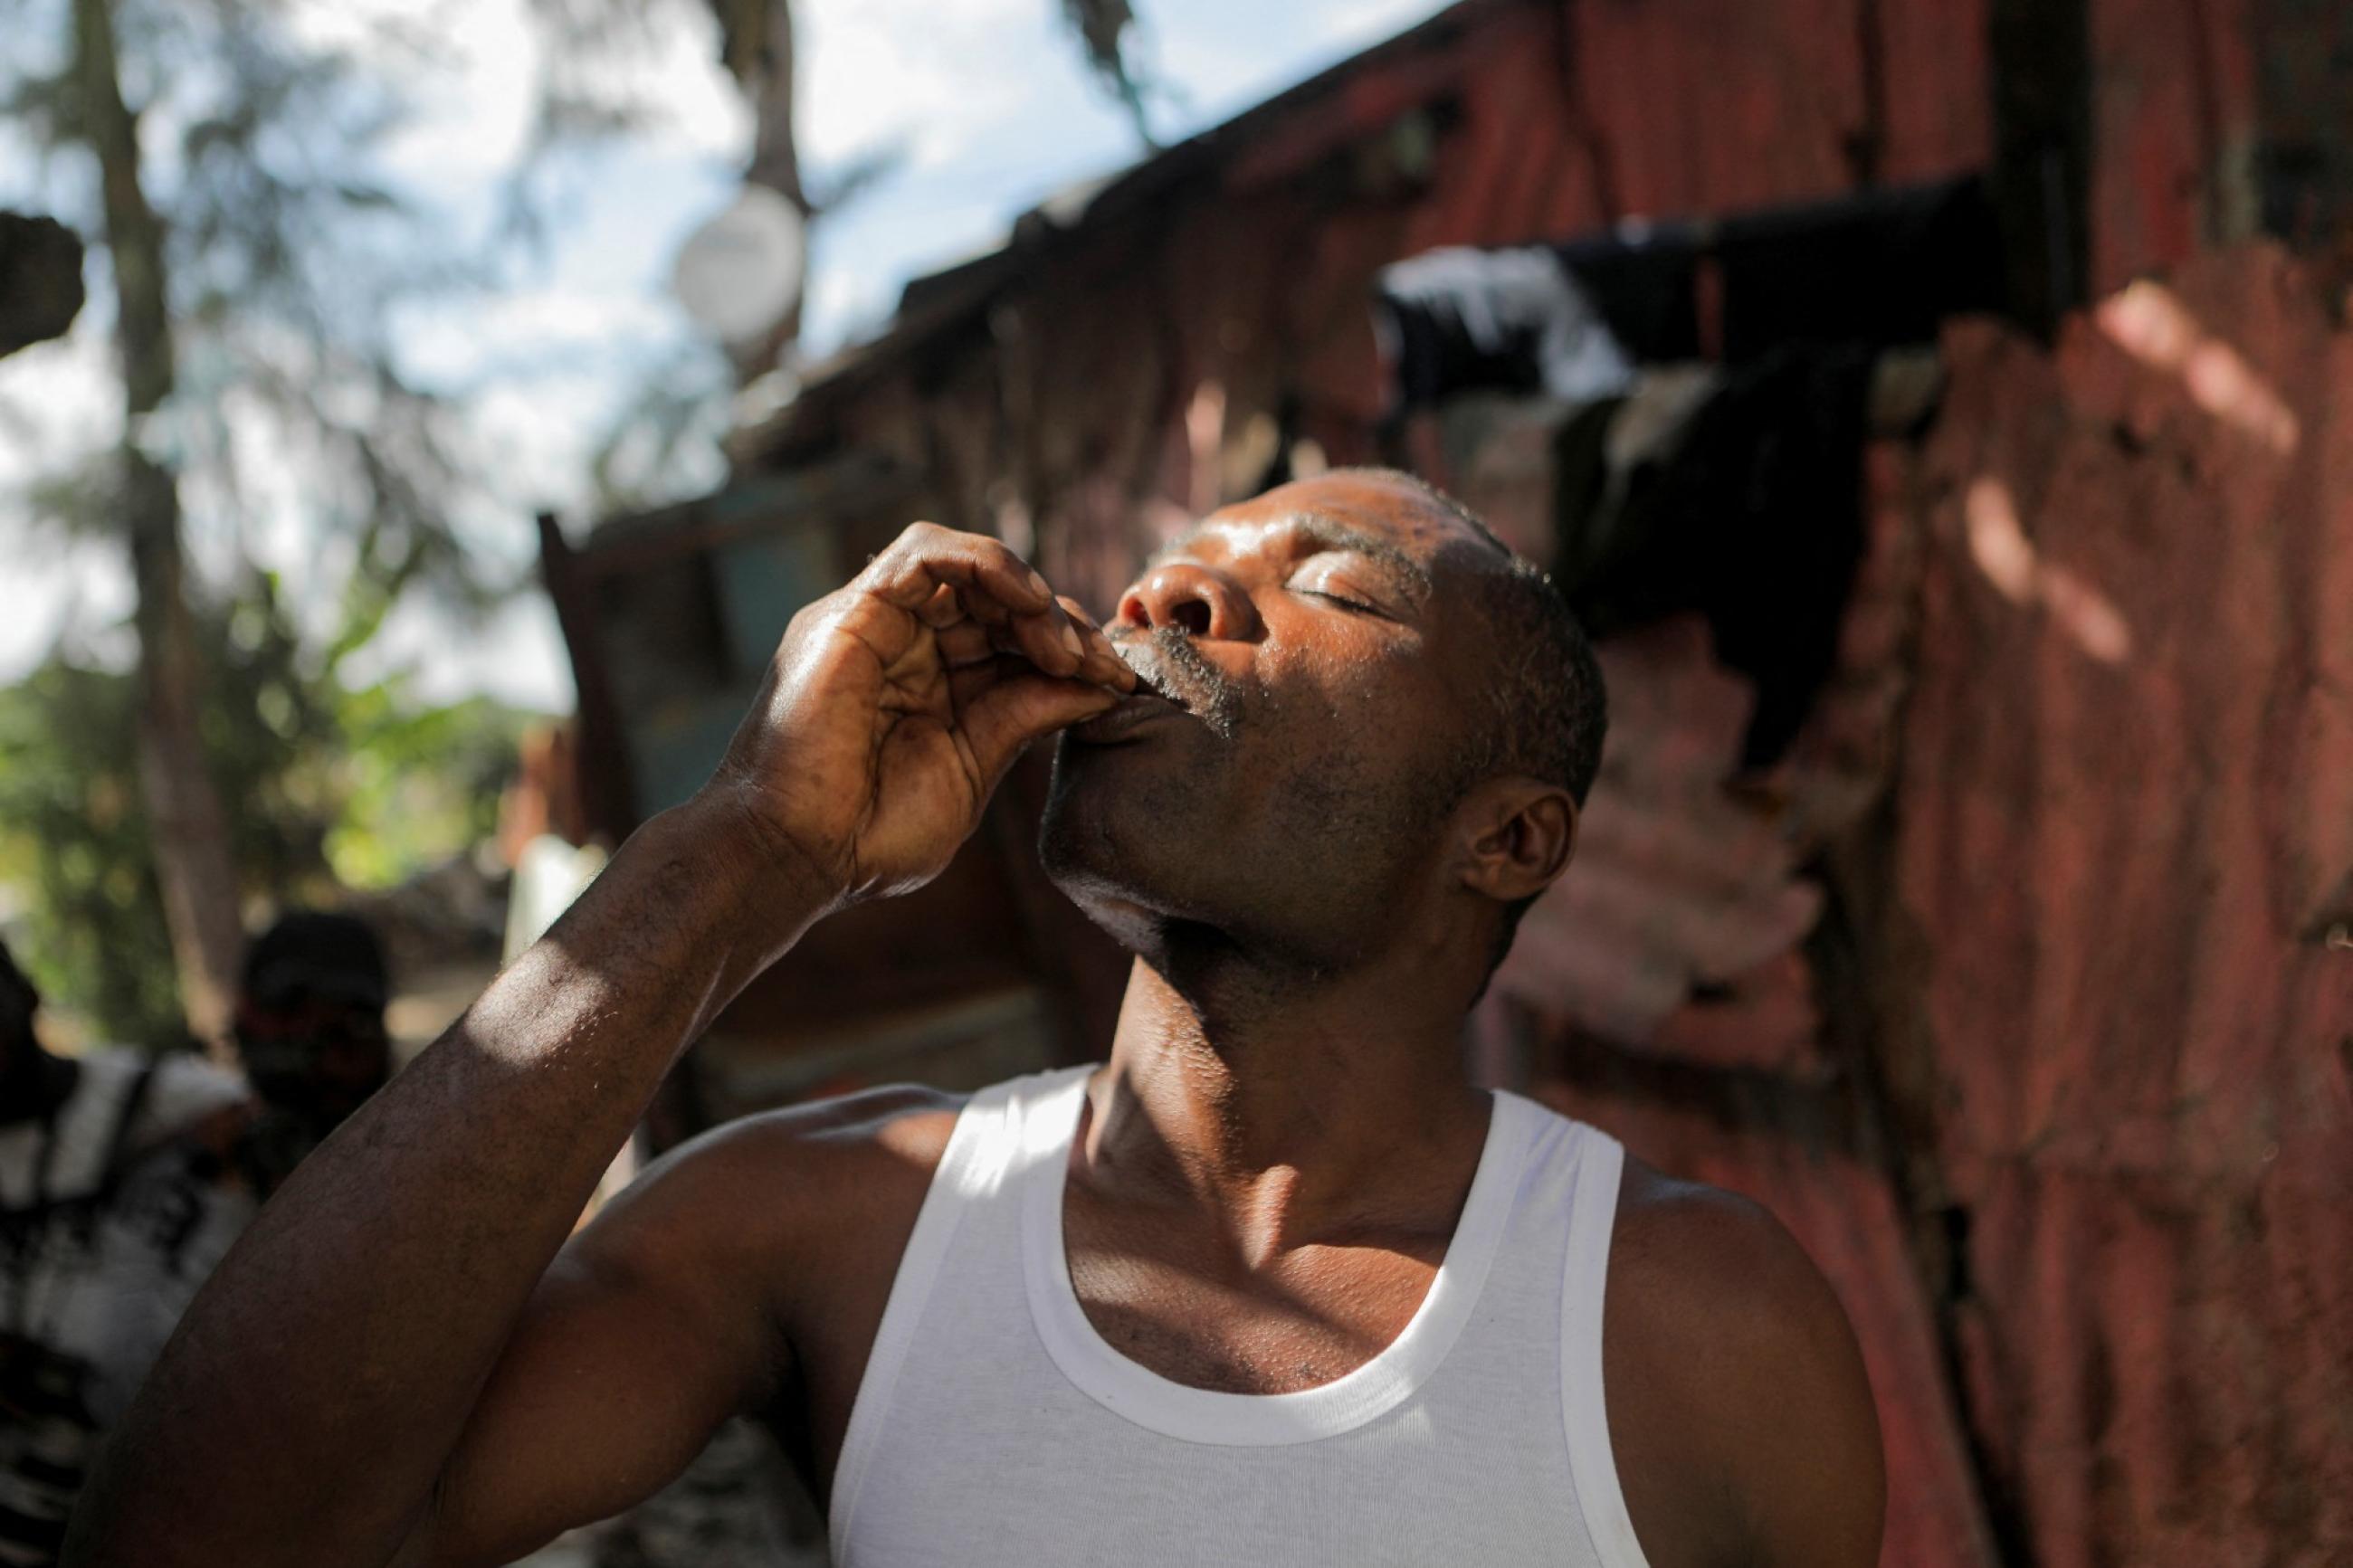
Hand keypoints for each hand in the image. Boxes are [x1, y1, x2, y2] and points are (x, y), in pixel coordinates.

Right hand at [697, 522, 1134, 907]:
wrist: (793, 855)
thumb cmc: (869, 835)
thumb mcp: (972, 767)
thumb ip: (1026, 716)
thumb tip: (1101, 684)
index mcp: (932, 685)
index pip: (1012, 638)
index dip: (1070, 650)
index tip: (1120, 683)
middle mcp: (905, 644)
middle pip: (997, 598)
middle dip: (1061, 625)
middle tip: (1104, 666)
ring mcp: (878, 622)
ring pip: (967, 565)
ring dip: (1030, 596)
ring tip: (1066, 647)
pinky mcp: (854, 610)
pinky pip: (925, 553)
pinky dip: (988, 564)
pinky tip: (1031, 606)